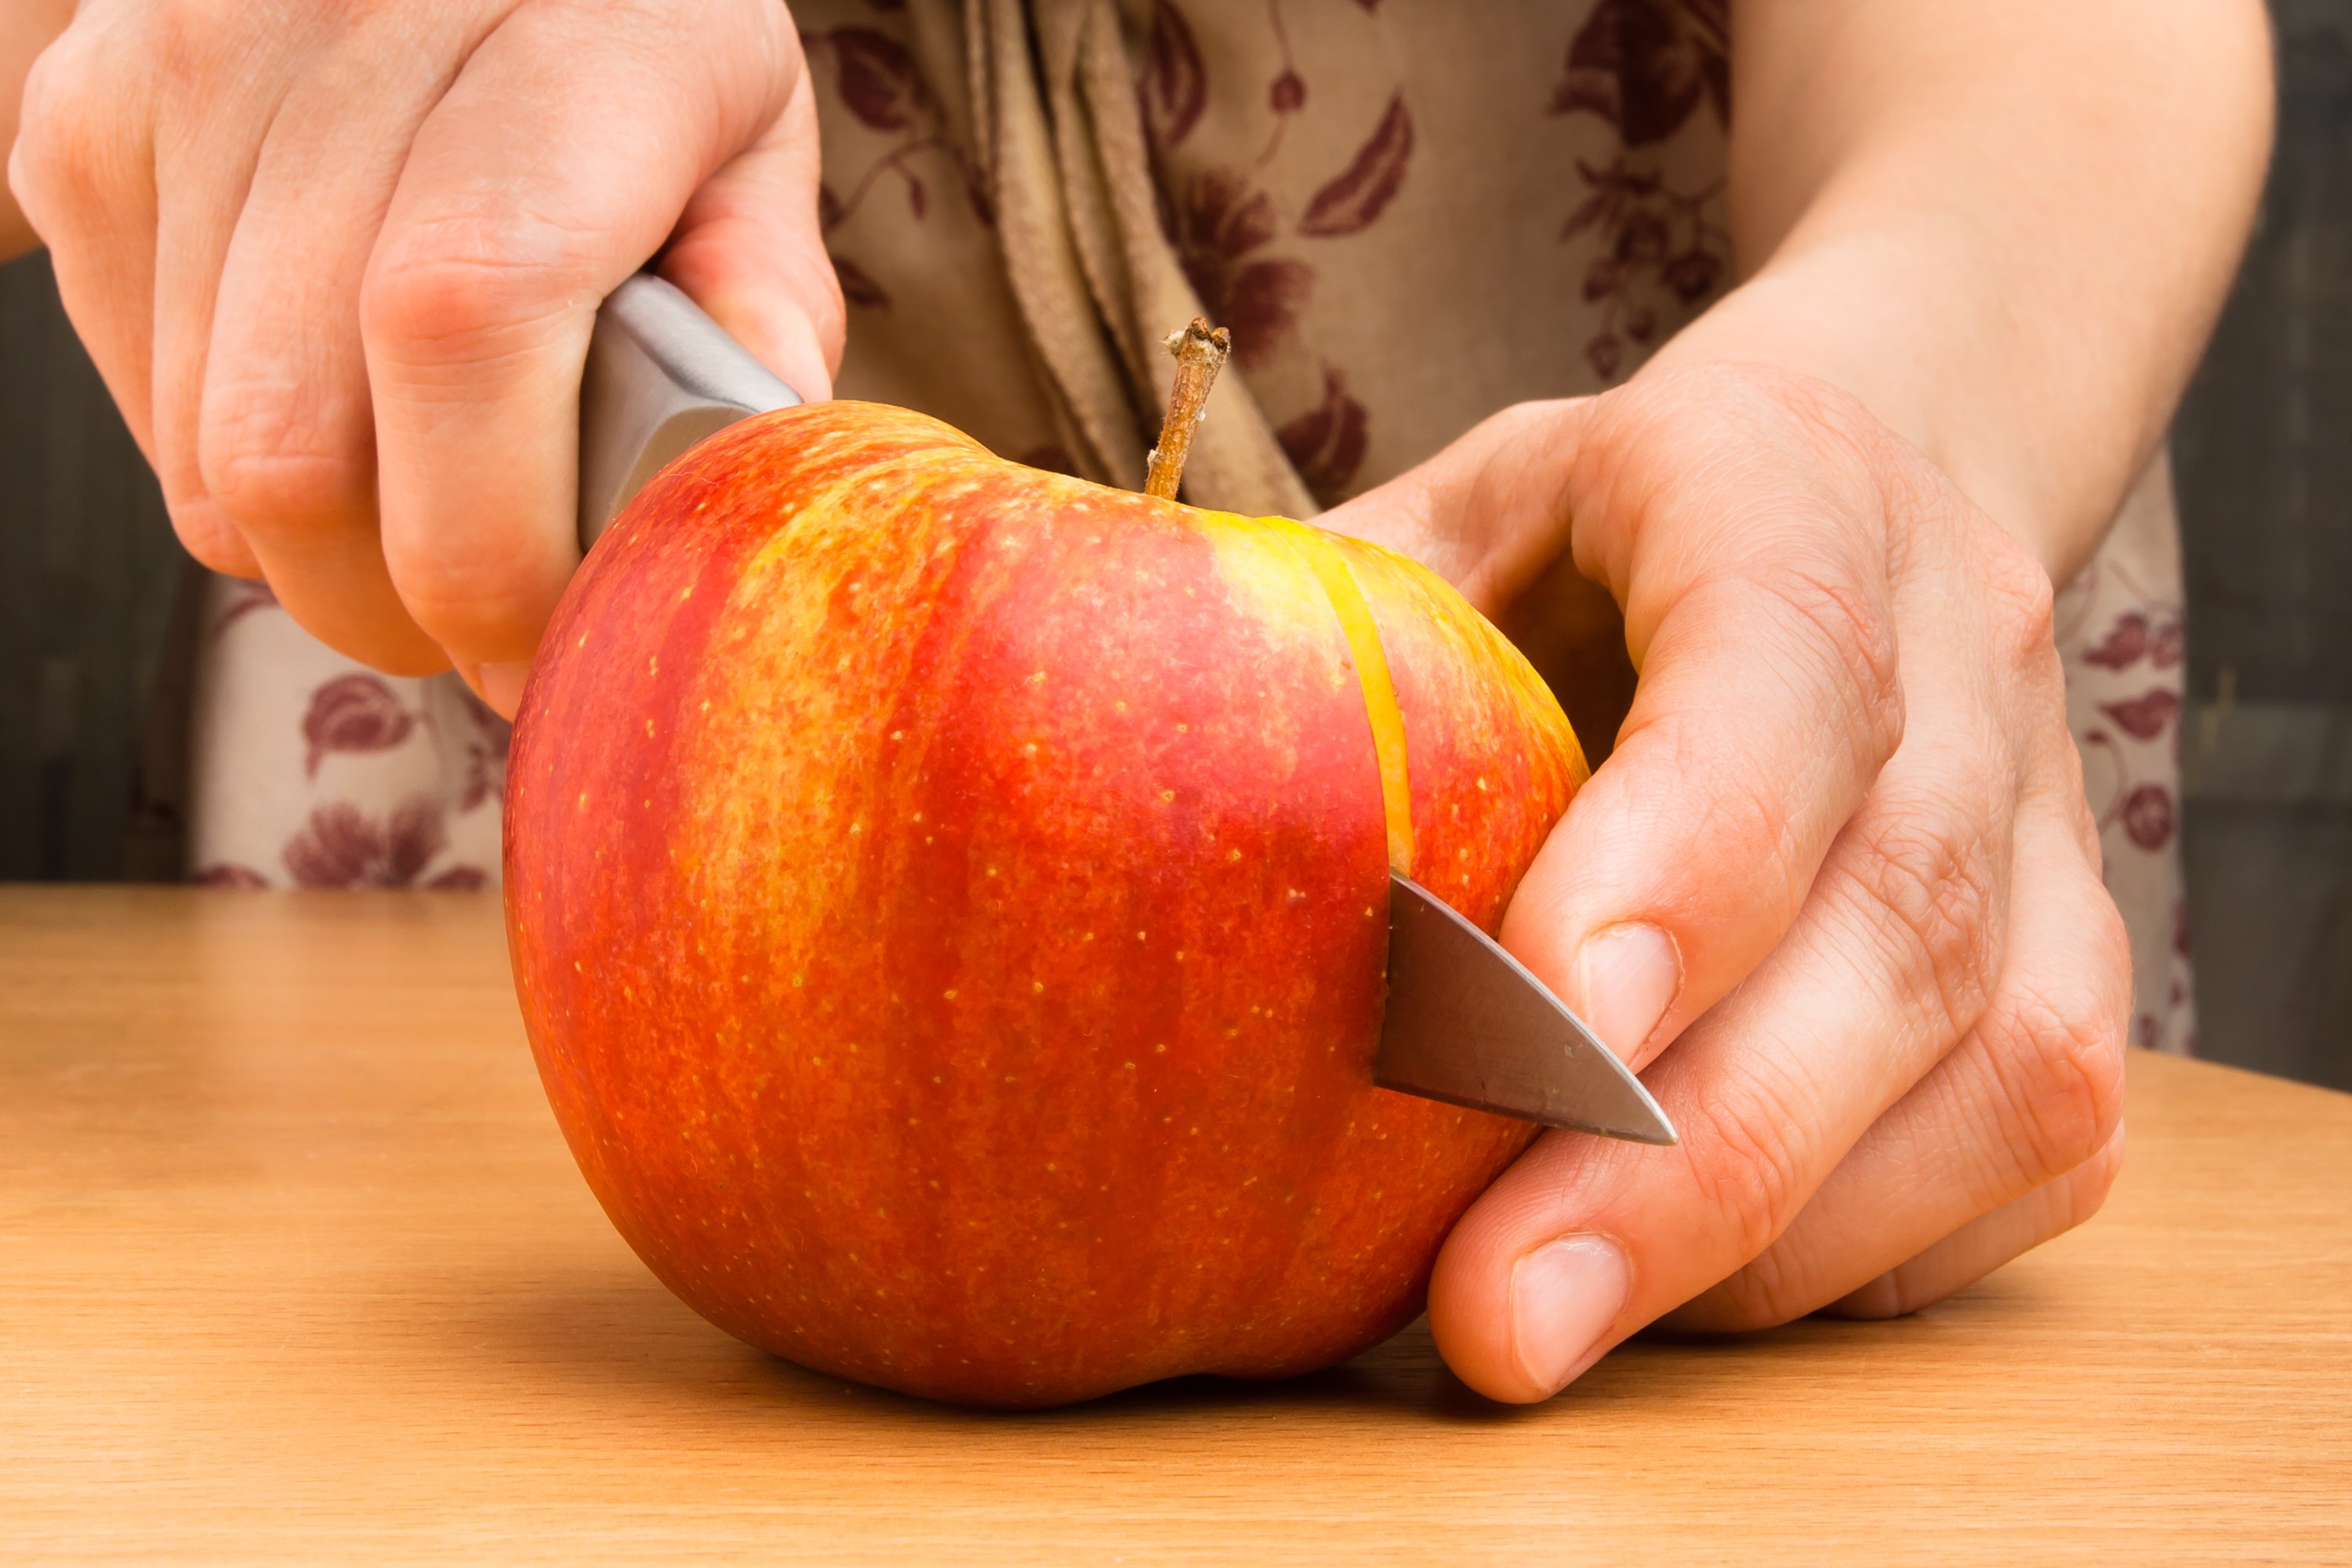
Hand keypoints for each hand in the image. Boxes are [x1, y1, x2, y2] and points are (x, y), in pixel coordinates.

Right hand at [9, 0, 839, 713]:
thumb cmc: (618, 21)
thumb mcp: (745, 130)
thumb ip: (760, 305)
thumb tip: (720, 487)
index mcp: (558, 35)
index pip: (456, 329)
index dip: (489, 548)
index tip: (550, 643)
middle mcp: (328, 33)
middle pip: (294, 452)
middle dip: (399, 608)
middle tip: (491, 623)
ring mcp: (177, 79)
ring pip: (205, 465)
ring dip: (325, 553)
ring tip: (430, 511)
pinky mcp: (81, 132)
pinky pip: (143, 406)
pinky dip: (243, 466)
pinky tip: (341, 406)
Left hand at [1321, 362, 2128, 1401]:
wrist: (1865, 481)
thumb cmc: (1596, 528)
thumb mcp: (1448, 514)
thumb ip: (1337, 640)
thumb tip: (1138, 815)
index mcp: (1778, 484)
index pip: (1780, 661)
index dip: (1683, 856)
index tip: (1536, 1031)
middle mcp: (1961, 646)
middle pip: (1895, 919)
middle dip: (1691, 1151)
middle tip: (1498, 1319)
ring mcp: (2051, 813)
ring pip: (2001, 1062)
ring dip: (1768, 1237)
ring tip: (1554, 1325)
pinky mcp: (2084, 951)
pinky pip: (2036, 1148)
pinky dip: (1861, 1252)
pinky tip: (1692, 1287)